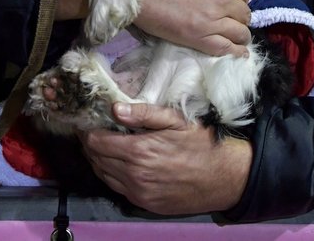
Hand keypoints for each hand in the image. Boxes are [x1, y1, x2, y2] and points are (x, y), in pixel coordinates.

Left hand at [80, 102, 250, 214]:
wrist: (225, 178)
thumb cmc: (202, 144)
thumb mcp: (176, 121)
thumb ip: (143, 114)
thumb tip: (115, 109)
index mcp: (140, 151)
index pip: (96, 143)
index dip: (88, 132)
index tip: (88, 124)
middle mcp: (135, 175)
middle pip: (96, 160)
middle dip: (90, 145)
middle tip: (92, 133)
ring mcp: (139, 193)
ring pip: (103, 176)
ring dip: (98, 161)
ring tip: (102, 148)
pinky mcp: (145, 204)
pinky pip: (118, 189)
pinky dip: (111, 175)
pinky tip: (118, 164)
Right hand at [133, 0, 250, 56]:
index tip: (232, 4)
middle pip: (244, 14)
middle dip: (239, 18)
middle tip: (230, 21)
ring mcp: (214, 20)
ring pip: (240, 32)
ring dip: (240, 35)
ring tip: (236, 38)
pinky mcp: (200, 38)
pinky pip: (226, 48)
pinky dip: (236, 51)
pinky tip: (239, 53)